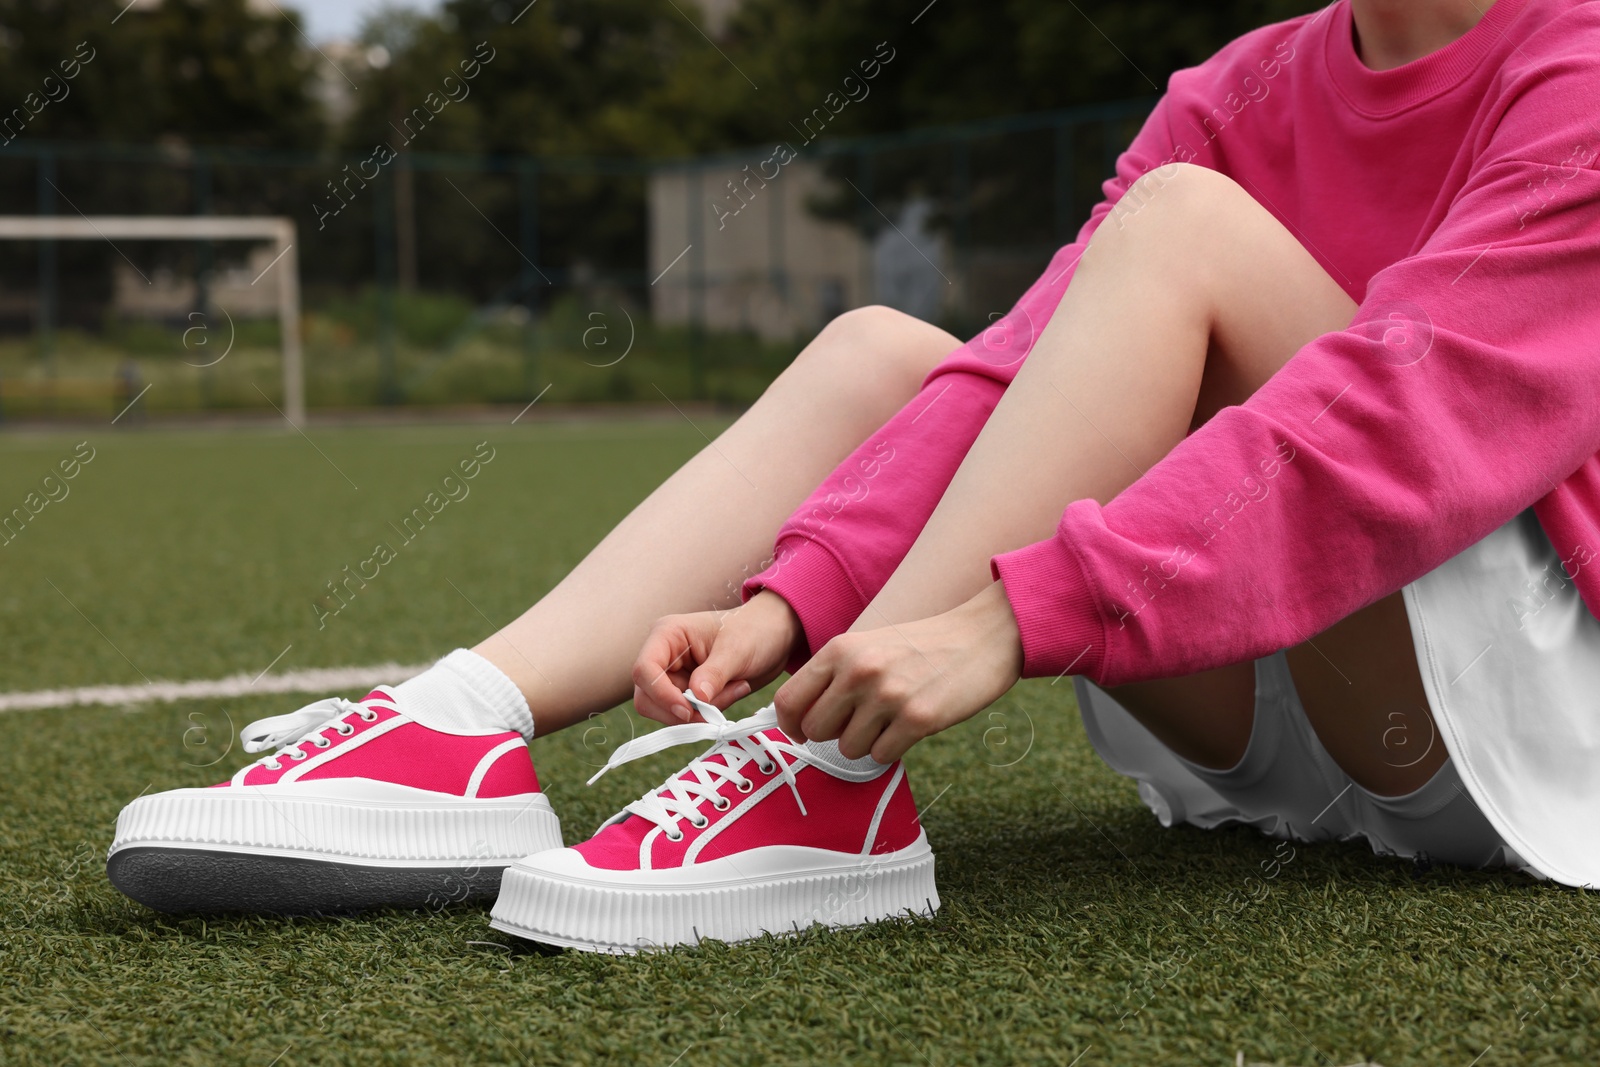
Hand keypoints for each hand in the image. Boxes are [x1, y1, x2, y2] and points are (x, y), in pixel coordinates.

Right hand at [631, 591, 802, 725]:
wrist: (775, 636)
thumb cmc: (755, 630)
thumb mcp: (738, 649)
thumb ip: (715, 673)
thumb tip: (696, 698)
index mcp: (667, 635)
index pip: (644, 670)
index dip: (661, 694)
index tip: (688, 710)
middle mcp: (664, 655)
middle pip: (648, 697)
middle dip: (682, 709)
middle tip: (717, 707)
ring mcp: (675, 675)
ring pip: (667, 710)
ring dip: (700, 712)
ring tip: (734, 690)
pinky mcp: (688, 692)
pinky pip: (687, 714)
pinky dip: (709, 713)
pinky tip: (733, 692)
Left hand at [773, 582, 1024, 763]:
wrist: (982, 637)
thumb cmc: (921, 646)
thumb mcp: (868, 645)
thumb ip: (833, 675)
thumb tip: (799, 718)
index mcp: (841, 649)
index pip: (789, 700)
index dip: (791, 724)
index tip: (802, 732)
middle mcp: (859, 671)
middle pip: (815, 730)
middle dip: (834, 734)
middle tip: (860, 722)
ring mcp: (888, 695)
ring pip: (848, 748)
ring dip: (866, 742)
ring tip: (890, 718)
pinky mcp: (918, 719)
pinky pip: (881, 756)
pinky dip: (891, 748)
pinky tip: (909, 726)